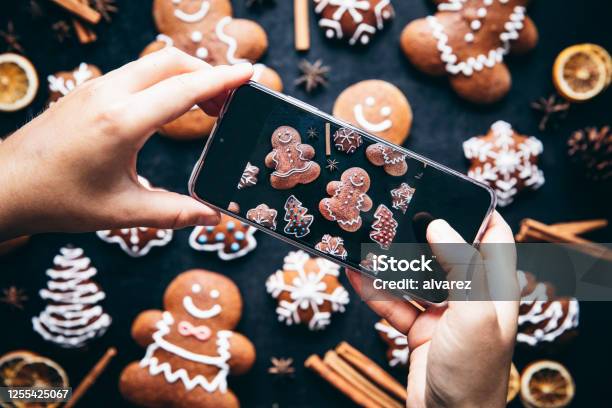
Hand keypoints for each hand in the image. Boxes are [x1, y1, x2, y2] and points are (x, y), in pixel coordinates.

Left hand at [0, 48, 253, 239]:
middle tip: (230, 103)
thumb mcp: (123, 212)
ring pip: (154, 63)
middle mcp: (110, 94)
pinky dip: (165, 80)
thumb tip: (213, 217)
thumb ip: (174, 214)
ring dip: (186, 76)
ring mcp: (97, 87)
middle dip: (208, 74)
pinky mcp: (89, 90)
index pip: (184, 89)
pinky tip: (171, 107)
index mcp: (122, 122)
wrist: (6, 185)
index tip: (249, 75)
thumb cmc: (60, 200)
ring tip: (206, 108)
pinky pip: (137, 72)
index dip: (222, 81)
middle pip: (172, 62)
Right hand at [347, 211, 517, 407]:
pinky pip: (394, 303)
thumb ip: (462, 268)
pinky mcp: (418, 330)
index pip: (495, 240)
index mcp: (494, 290)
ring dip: (392, 261)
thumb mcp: (474, 314)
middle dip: (423, 232)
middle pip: (447, 253)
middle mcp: (470, 298)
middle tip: (399, 208)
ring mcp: (442, 314)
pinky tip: (356, 274)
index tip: (453, 190)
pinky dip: (375, 290)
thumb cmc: (472, 371)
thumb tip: (441, 225)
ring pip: (415, 276)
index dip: (479, 213)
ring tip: (369, 237)